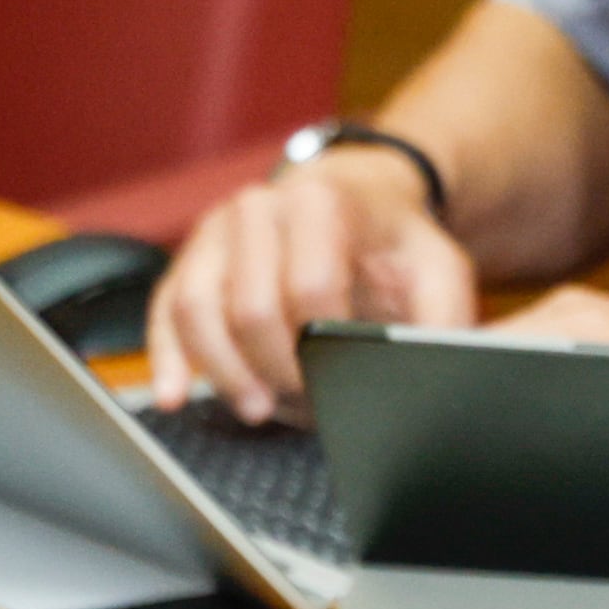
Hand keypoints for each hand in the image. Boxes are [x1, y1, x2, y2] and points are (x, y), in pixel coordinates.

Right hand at [148, 145, 477, 421]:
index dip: (324, 348)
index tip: (341, 382)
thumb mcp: (439, 269)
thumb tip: (432, 373)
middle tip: (305, 405)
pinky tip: (175, 395)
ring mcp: (216, 231)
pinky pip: (165, 310)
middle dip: (278, 370)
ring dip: (225, 373)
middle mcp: (259, 207)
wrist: (352, 199)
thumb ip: (443, 319)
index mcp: (322, 202)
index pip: (310, 288)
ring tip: (259, 409)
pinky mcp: (189, 258)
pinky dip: (167, 358)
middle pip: (250, 308)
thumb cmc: (392, 243)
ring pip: (196, 310)